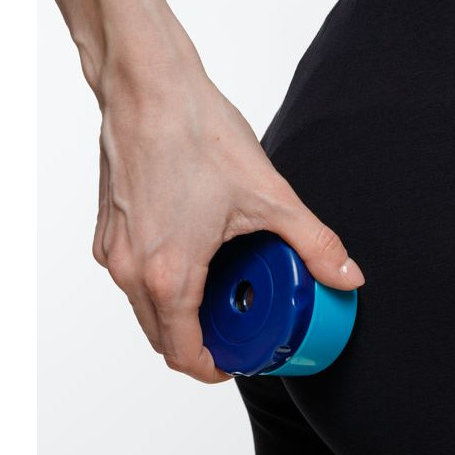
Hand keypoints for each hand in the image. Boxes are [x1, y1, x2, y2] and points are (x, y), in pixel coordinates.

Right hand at [91, 62, 364, 383]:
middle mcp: (131, 270)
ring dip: (180, 316)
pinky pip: (133, 279)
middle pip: (161, 339)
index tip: (238, 363)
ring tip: (223, 294)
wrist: (145, 85)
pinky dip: (161, 286)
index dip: (214, 369)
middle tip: (238, 331)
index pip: (184, 354)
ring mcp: (113, 250)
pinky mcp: (107, 230)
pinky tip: (198, 260)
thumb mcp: (270, 196)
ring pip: (144, 310)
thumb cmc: (196, 133)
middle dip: (200, 346)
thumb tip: (348, 276)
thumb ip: (314, 244)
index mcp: (168, 274)